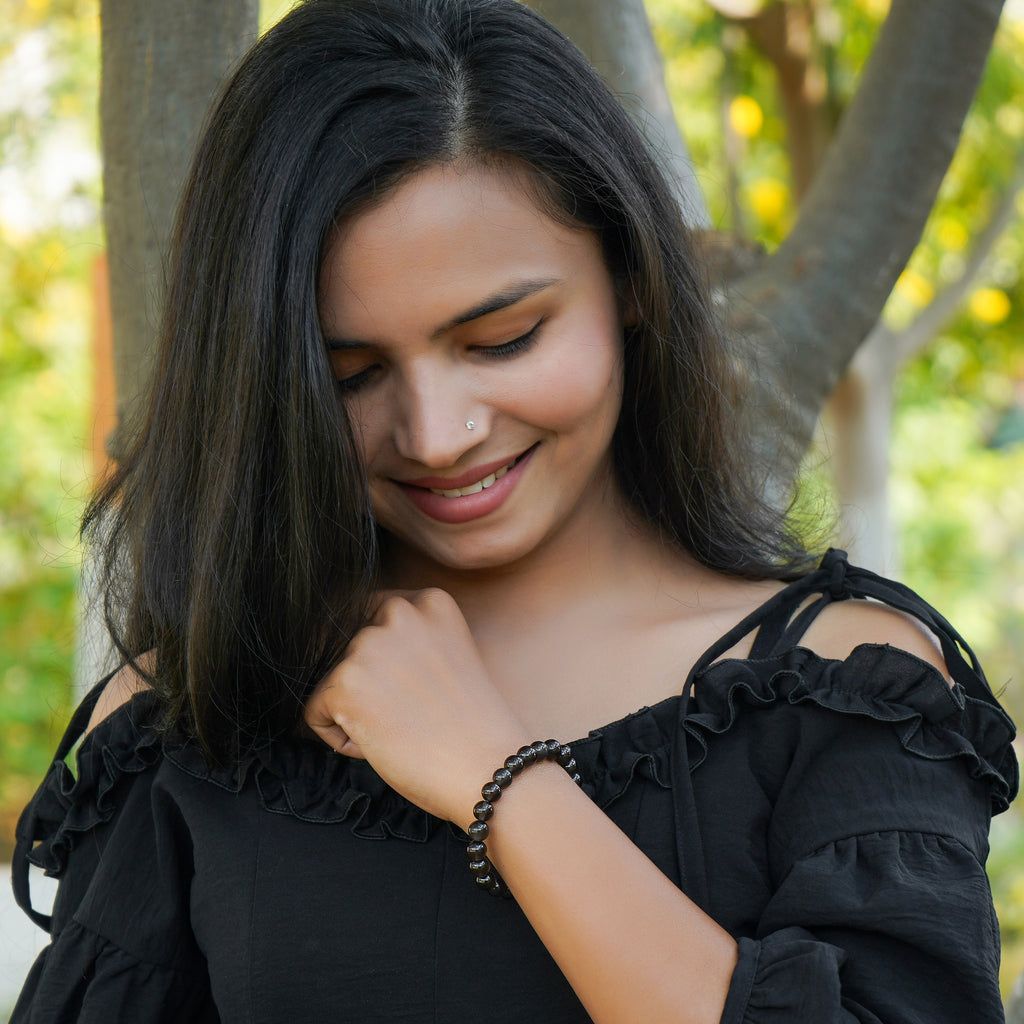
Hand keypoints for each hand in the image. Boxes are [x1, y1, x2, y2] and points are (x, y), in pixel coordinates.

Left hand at [304, 588, 526, 822]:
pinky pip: (315, 714)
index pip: (370, 616)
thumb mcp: (447, 656)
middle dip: (369, 687)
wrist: (488, 767)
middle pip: (349, 650)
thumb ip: (409, 640)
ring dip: (356, 712)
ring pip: (334, 682)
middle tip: (414, 714)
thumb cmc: (472, 725)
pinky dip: (340, 738)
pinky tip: (382, 745)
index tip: (416, 689)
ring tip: (403, 729)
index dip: (383, 662)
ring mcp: (369, 646)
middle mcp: (398, 613)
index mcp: (430, 602)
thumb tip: (350, 647)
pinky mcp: (344, 684)